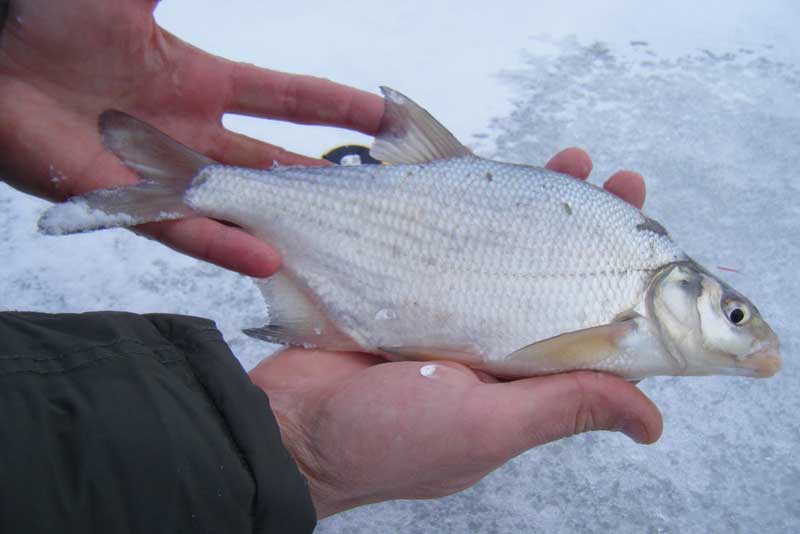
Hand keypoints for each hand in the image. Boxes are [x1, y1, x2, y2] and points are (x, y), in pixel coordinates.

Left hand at [0, 0, 382, 276]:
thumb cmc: (44, 15)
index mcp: (195, 80)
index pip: (284, 99)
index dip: (335, 107)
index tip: (385, 118)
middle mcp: (186, 131)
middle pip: (270, 163)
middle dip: (319, 181)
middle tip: (372, 201)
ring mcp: (156, 170)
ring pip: (234, 205)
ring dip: (281, 225)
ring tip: (334, 247)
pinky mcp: (117, 200)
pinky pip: (179, 228)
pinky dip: (220, 242)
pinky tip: (264, 259)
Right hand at [249, 150, 658, 518]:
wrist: (290, 425)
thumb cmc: (387, 439)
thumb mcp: (486, 426)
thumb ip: (563, 407)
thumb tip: (651, 421)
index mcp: (519, 380)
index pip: (587, 322)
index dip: (621, 276)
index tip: (648, 229)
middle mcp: (489, 344)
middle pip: (551, 276)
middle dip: (588, 227)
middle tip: (616, 181)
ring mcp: (446, 314)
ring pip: (502, 250)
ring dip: (538, 207)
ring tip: (571, 161)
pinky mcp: (405, 292)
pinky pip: (447, 244)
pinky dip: (471, 210)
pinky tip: (494, 178)